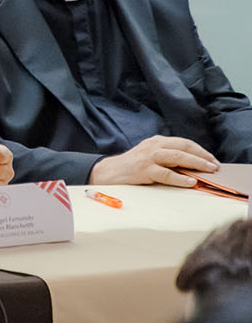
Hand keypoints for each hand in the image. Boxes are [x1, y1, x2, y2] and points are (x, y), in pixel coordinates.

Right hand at [89, 136, 218, 187]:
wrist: (108, 172)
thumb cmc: (131, 166)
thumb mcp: (150, 156)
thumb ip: (167, 157)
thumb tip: (192, 166)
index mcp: (156, 141)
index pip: (184, 142)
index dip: (201, 151)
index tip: (212, 159)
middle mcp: (154, 146)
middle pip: (184, 147)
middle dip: (202, 156)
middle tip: (215, 165)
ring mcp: (148, 157)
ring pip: (178, 157)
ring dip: (196, 164)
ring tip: (208, 171)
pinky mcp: (144, 170)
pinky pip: (166, 173)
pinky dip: (180, 178)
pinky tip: (190, 181)